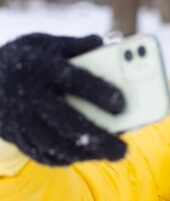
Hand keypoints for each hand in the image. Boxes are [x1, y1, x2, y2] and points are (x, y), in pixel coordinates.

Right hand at [0, 33, 126, 165]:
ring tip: (112, 153)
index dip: (98, 92)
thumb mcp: (45, 43)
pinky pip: (41, 152)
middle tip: (124, 148)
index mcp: (39, 67)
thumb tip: (104, 43)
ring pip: (54, 143)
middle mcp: (27, 94)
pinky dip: (66, 157)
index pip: (72, 80)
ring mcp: (18, 119)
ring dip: (85, 153)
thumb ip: (76, 46)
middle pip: (66, 120)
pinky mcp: (14, 135)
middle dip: (97, 137)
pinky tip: (88, 155)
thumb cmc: (25, 58)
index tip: (122, 104)